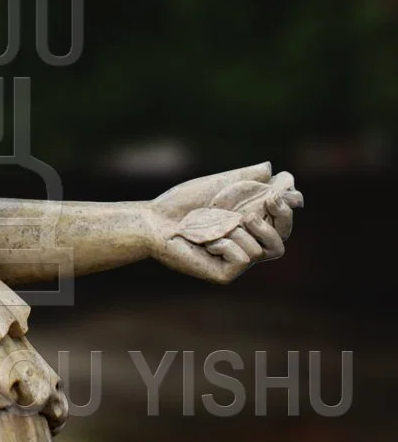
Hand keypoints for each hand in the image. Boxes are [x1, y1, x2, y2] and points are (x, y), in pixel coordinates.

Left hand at [147, 162, 301, 283]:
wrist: (154, 220)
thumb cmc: (183, 203)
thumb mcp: (218, 185)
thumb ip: (245, 178)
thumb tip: (271, 168)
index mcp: (248, 224)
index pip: (280, 220)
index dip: (287, 207)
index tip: (284, 190)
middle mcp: (245, 243)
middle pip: (281, 239)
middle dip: (282, 219)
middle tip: (270, 199)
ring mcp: (235, 260)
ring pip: (264, 249)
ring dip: (241, 229)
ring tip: (217, 222)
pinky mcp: (224, 273)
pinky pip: (244, 258)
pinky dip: (226, 243)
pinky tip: (206, 242)